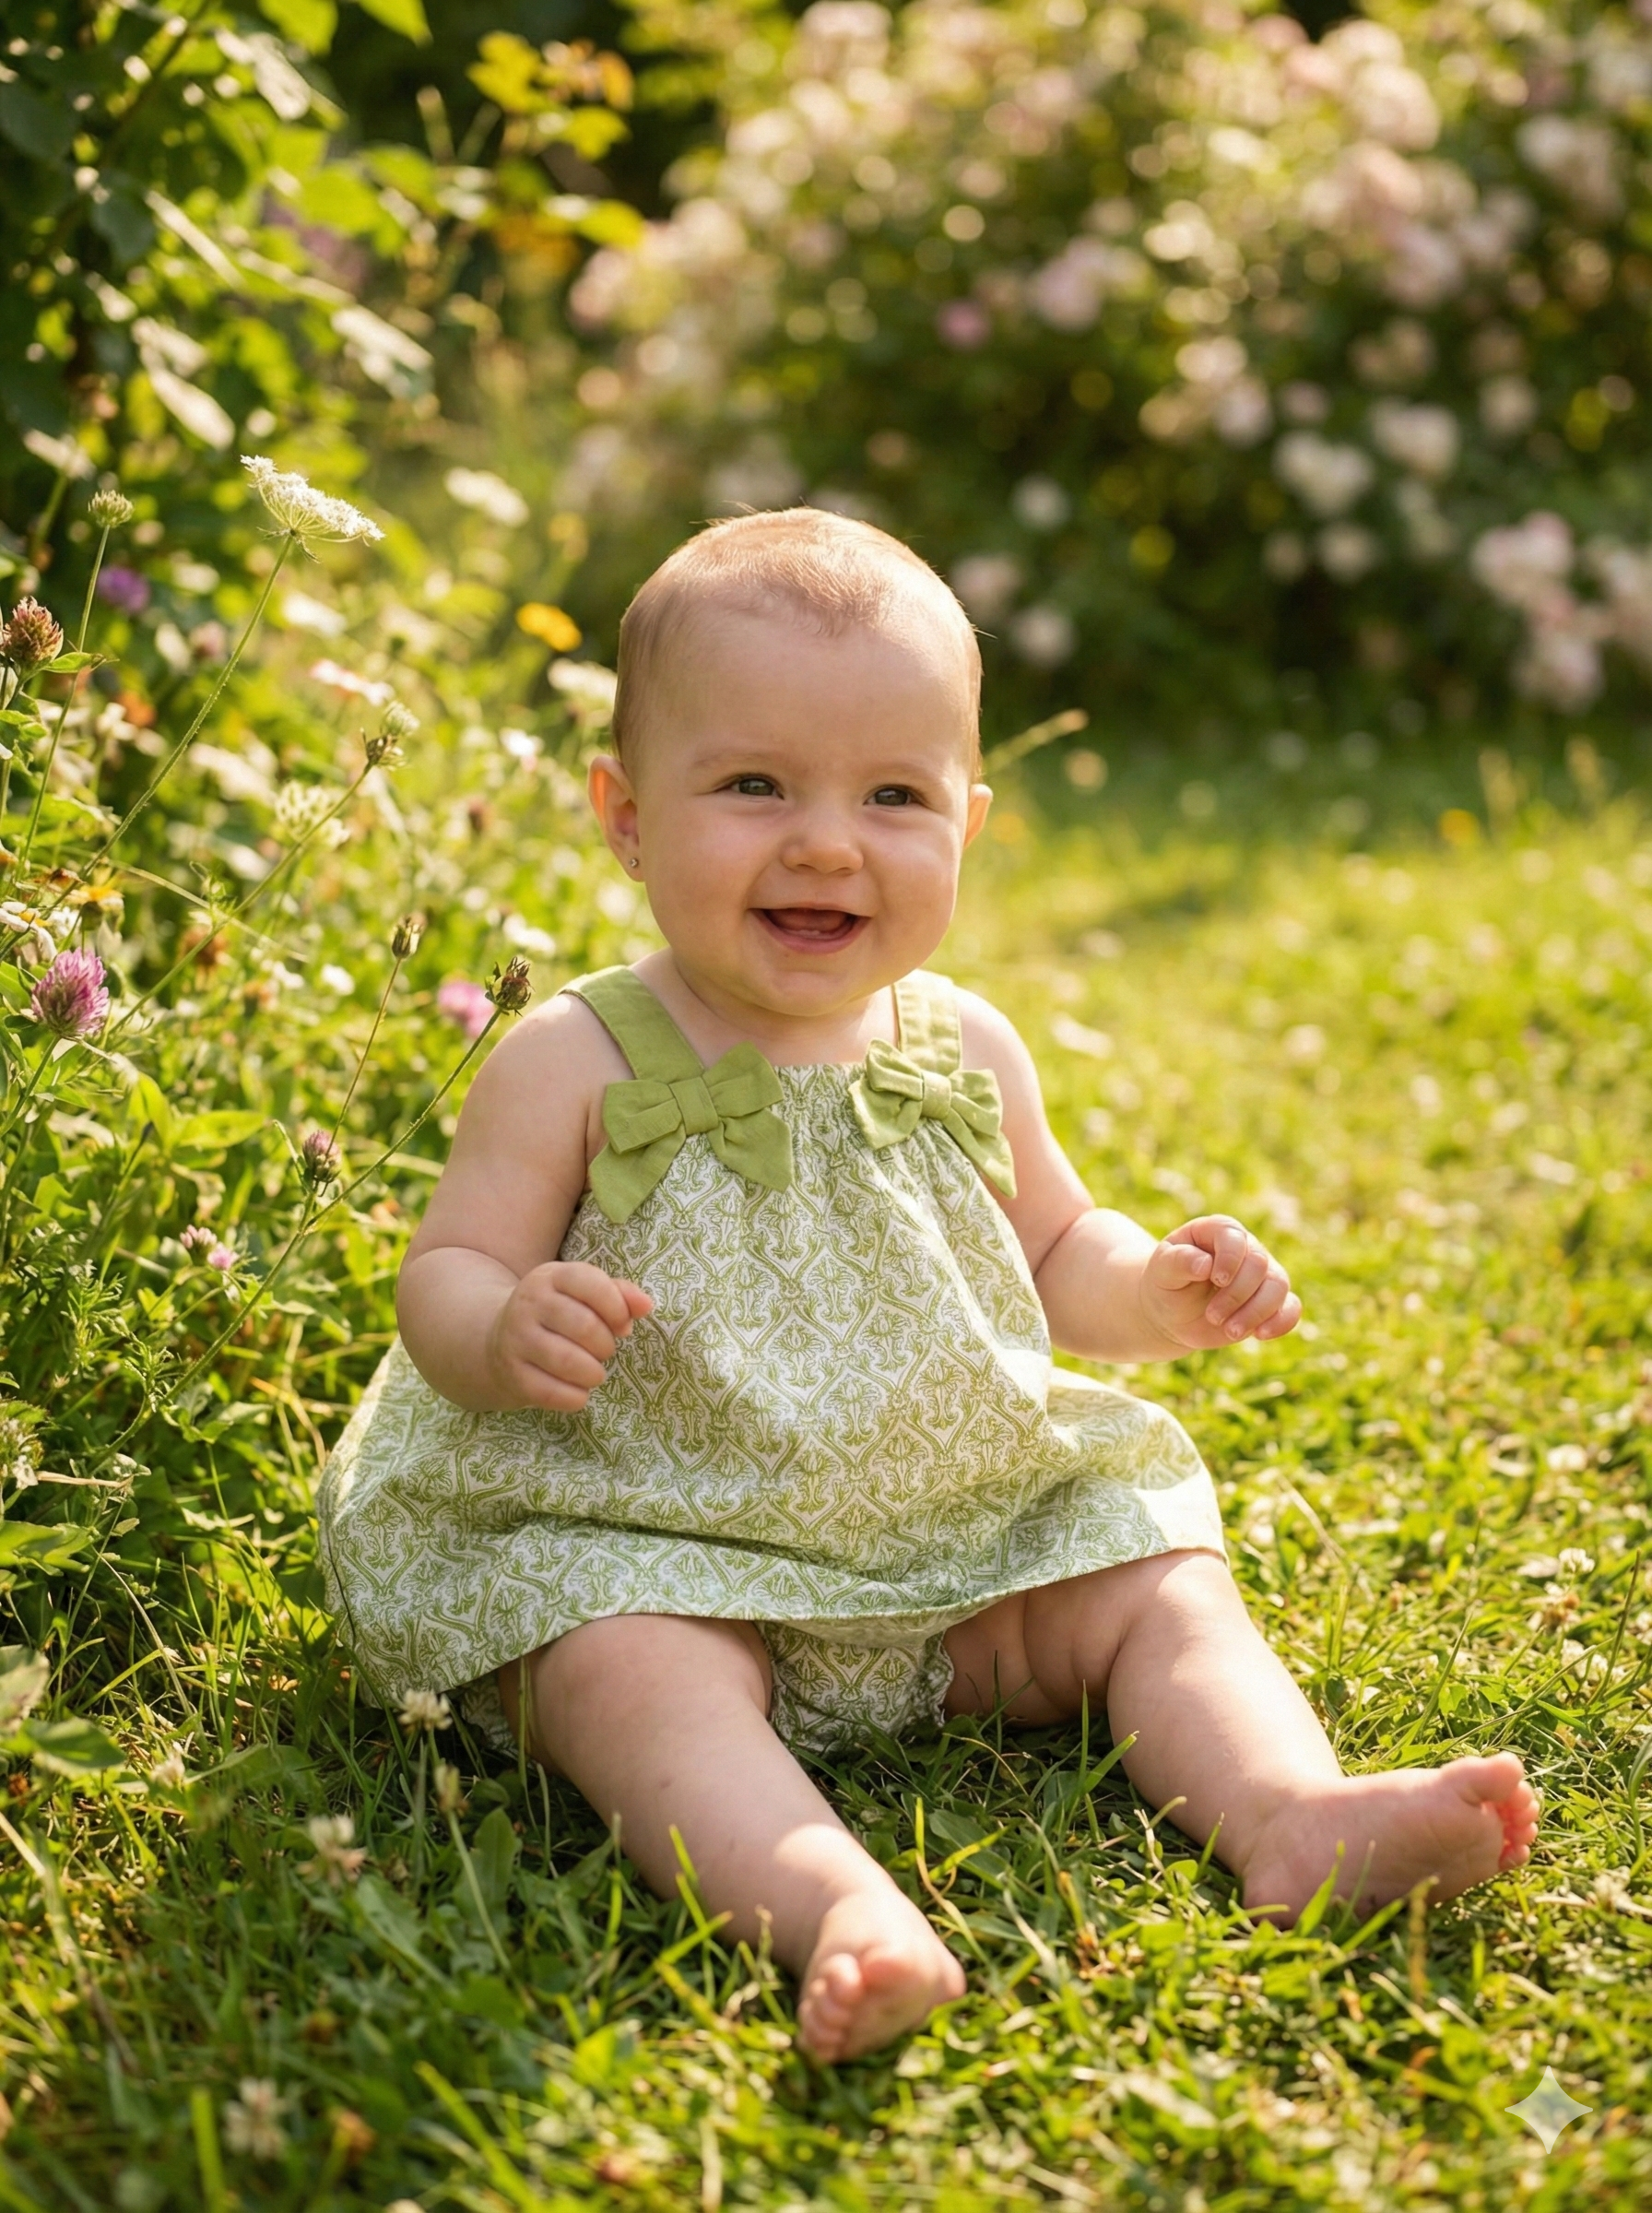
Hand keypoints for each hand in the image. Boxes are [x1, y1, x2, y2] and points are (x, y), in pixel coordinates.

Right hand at [486, 1261, 652, 1411]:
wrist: (498, 1339)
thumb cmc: (558, 1315)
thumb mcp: (583, 1294)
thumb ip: (619, 1294)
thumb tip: (646, 1305)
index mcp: (551, 1277)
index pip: (591, 1283)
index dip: (617, 1308)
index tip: (622, 1325)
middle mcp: (529, 1304)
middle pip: (585, 1326)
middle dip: (606, 1345)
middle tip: (604, 1351)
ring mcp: (516, 1339)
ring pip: (569, 1361)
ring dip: (594, 1373)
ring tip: (593, 1372)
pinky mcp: (512, 1373)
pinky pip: (553, 1392)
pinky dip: (576, 1397)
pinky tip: (578, 1391)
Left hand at [1138, 1215, 1300, 1351]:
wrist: (1172, 1313)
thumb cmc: (1166, 1283)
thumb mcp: (1162, 1270)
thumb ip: (1178, 1261)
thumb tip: (1204, 1263)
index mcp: (1219, 1231)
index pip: (1235, 1237)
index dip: (1230, 1258)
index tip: (1215, 1280)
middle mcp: (1246, 1248)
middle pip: (1259, 1264)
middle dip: (1237, 1294)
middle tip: (1212, 1317)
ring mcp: (1262, 1275)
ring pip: (1278, 1286)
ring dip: (1256, 1312)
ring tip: (1229, 1332)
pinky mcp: (1270, 1302)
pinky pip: (1290, 1308)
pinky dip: (1281, 1322)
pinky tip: (1261, 1335)